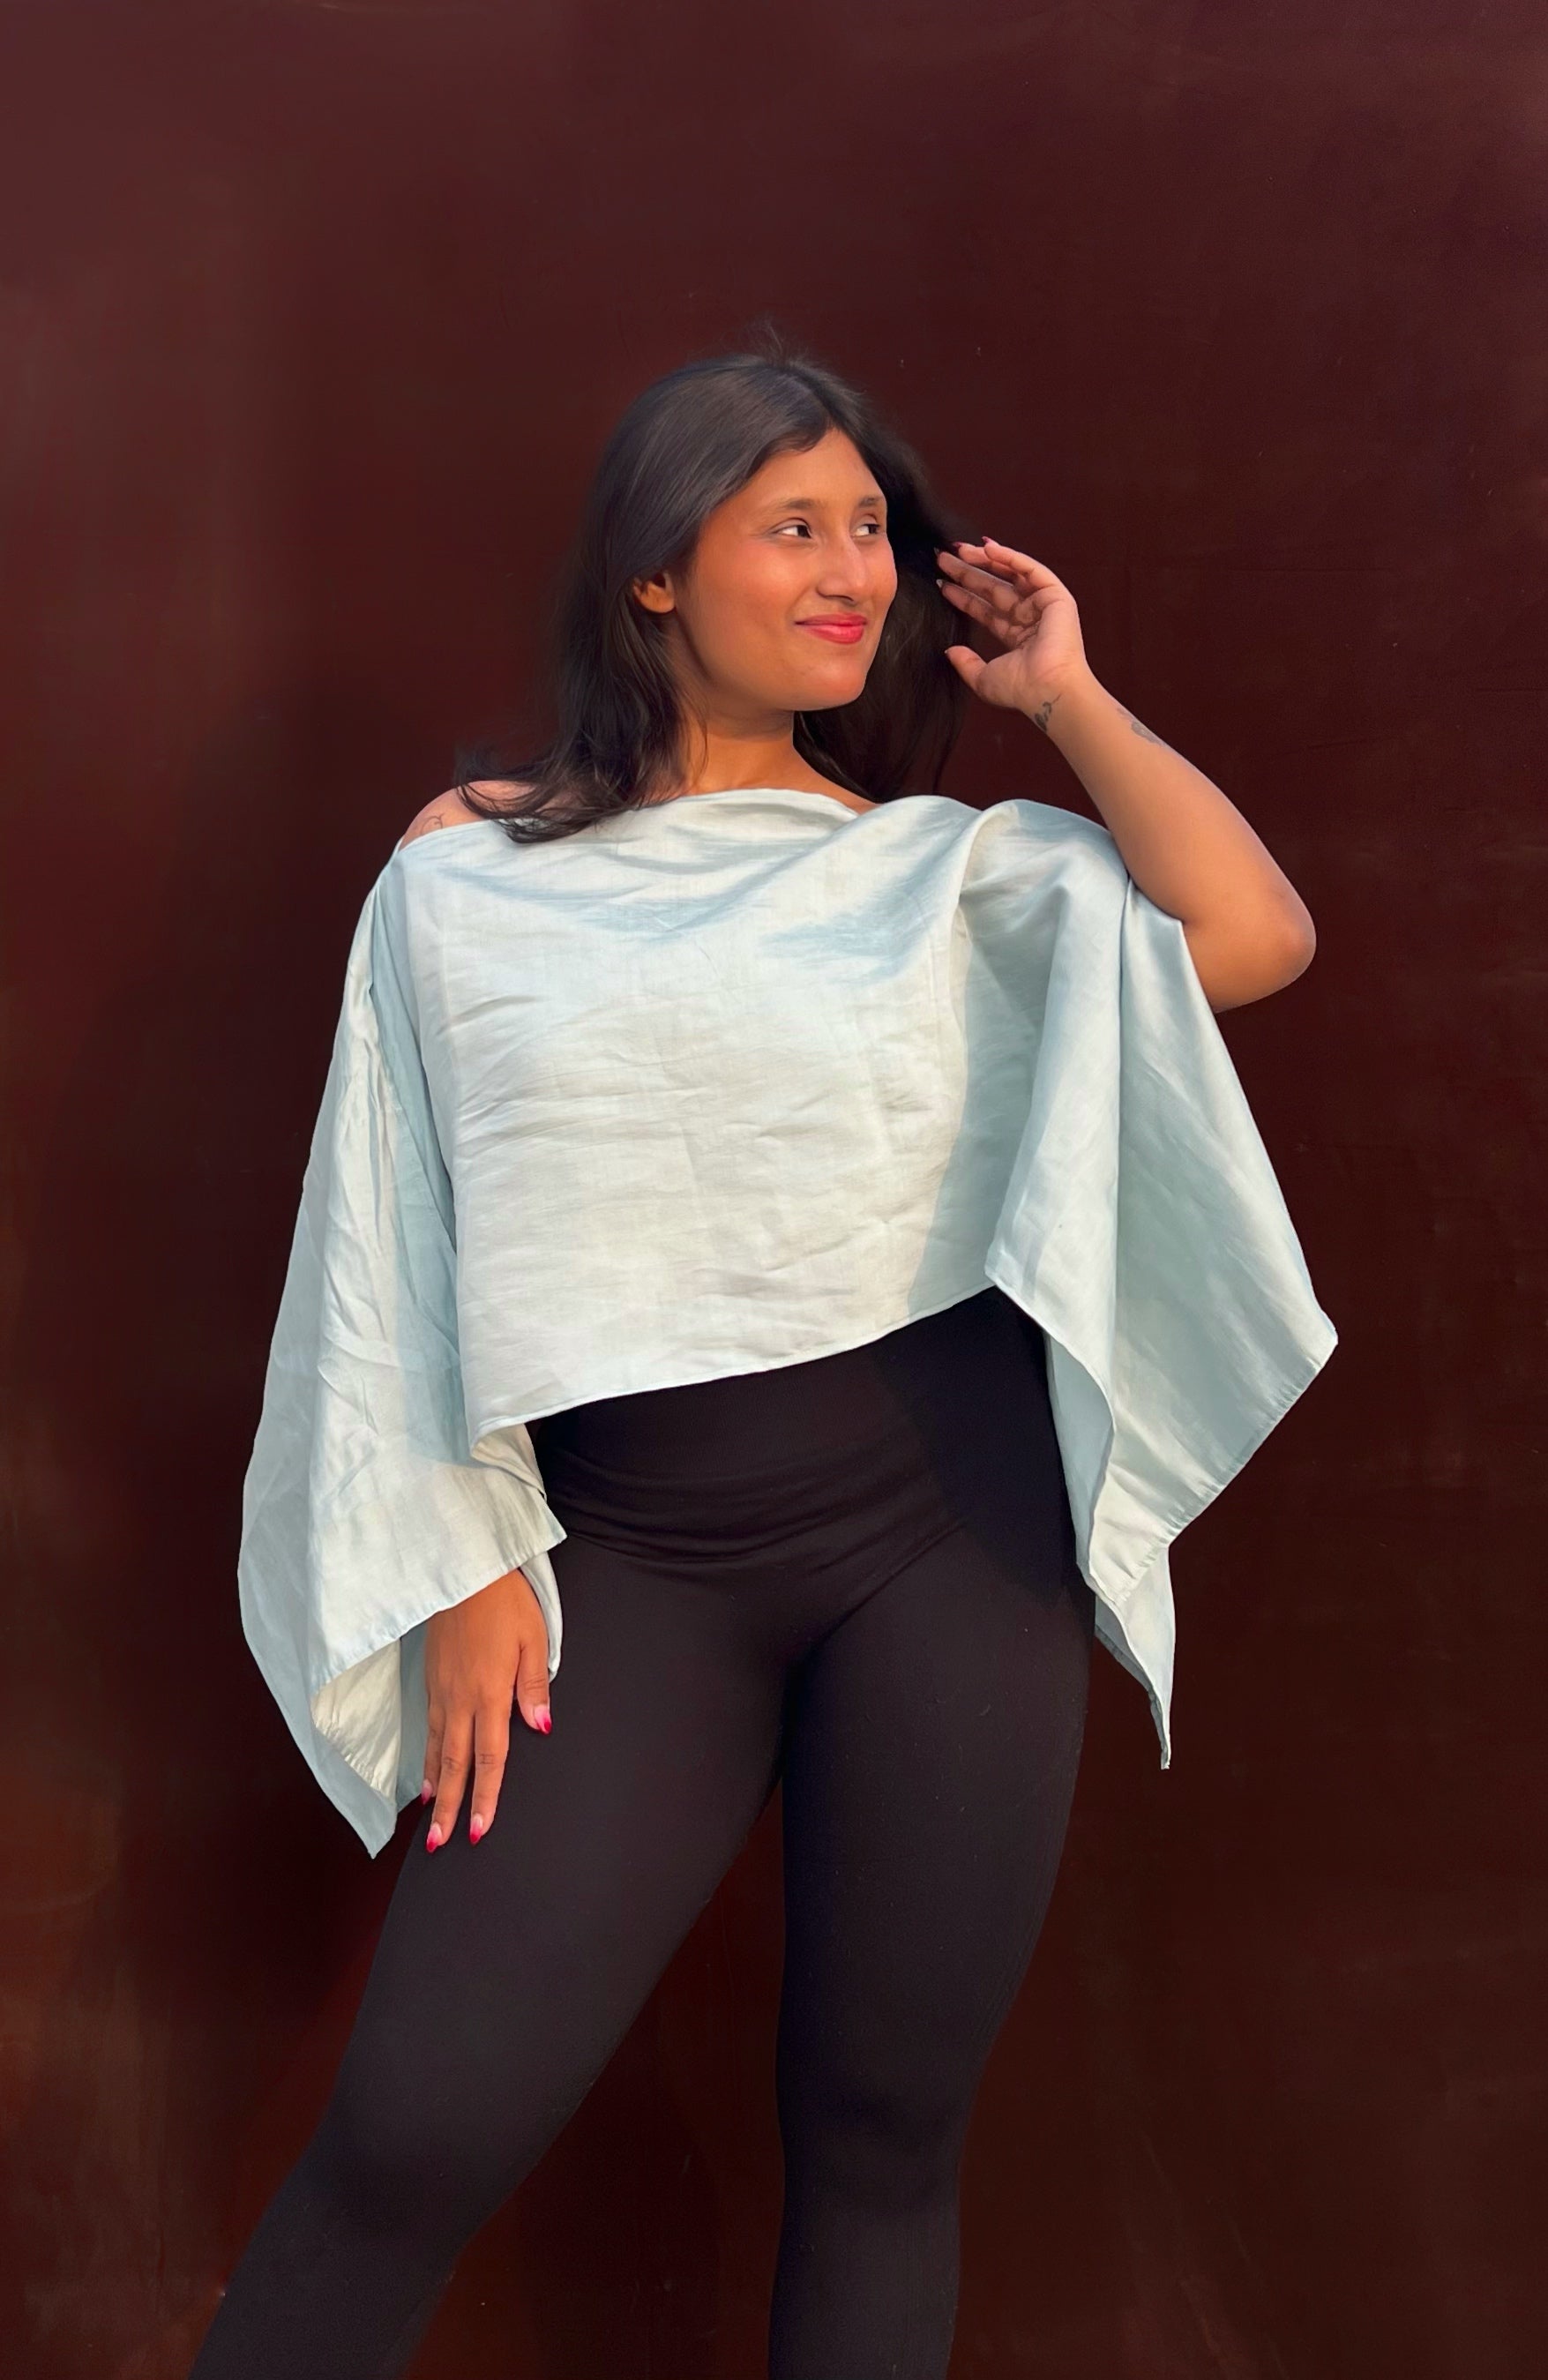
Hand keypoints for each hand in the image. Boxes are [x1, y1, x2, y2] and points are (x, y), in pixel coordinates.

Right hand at [421, 1566, 551, 1851]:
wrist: (460, 1569)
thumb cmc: (504, 1600)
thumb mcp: (534, 1638)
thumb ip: (534, 1687)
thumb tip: (541, 1727)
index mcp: (490, 1694)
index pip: (489, 1758)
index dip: (485, 1797)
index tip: (478, 1831)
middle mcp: (460, 1700)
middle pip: (454, 1764)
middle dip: (449, 1808)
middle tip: (441, 1843)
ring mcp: (441, 1691)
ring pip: (436, 1750)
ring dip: (434, 1788)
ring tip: (430, 1819)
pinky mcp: (430, 1679)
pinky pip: (427, 1728)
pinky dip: (425, 1757)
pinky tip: (426, 1772)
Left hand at [935, 536, 1092, 722]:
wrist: (1047, 689)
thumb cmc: (1021, 689)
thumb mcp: (983, 679)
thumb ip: (966, 664)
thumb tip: (950, 651)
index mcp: (1016, 636)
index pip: (985, 610)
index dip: (963, 595)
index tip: (941, 582)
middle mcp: (1030, 618)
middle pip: (993, 588)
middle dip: (968, 572)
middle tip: (943, 558)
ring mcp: (1043, 605)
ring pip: (1010, 574)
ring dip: (985, 559)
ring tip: (959, 549)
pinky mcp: (1056, 596)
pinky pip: (1031, 569)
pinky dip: (1011, 557)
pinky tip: (987, 548)